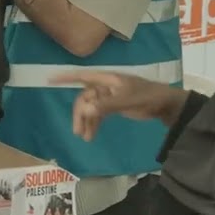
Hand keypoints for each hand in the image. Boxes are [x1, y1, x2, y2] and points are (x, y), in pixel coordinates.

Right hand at [47, 70, 188, 141]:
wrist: (165, 104)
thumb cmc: (147, 97)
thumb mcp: (128, 100)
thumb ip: (107, 105)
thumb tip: (86, 110)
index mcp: (107, 80)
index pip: (82, 76)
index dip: (65, 77)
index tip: (49, 79)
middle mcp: (105, 86)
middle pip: (84, 98)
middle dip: (80, 114)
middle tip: (78, 132)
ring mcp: (109, 96)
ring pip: (91, 108)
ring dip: (87, 122)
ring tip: (86, 138)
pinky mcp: (114, 106)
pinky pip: (98, 114)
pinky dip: (94, 124)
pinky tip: (92, 135)